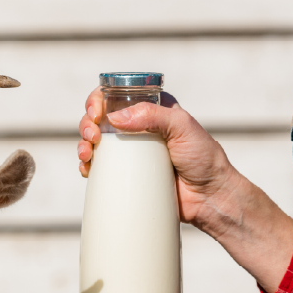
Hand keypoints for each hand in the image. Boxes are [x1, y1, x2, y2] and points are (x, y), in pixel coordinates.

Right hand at [78, 89, 239, 228]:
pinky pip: (100, 167)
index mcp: (151, 109)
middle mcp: (137, 127)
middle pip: (100, 118)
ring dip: (83, 144)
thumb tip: (115, 118)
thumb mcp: (182, 127)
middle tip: (92, 136)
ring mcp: (130, 152)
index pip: (117, 95)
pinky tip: (87, 168)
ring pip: (94, 142)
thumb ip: (152, 116)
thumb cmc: (203, 158)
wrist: (209, 196)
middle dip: (87, 123)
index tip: (96, 113)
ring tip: (87, 154)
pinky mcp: (126, 174)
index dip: (98, 100)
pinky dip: (87, 166)